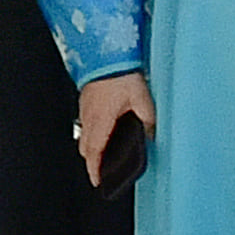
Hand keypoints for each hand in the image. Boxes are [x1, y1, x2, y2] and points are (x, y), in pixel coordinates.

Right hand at [77, 69, 152, 184]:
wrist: (107, 54)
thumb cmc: (121, 74)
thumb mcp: (143, 100)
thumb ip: (148, 120)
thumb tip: (151, 134)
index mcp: (101, 120)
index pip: (94, 152)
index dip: (94, 169)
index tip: (97, 180)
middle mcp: (89, 115)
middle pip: (85, 146)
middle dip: (91, 161)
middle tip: (99, 170)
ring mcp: (85, 106)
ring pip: (83, 134)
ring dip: (90, 146)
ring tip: (100, 152)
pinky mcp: (86, 97)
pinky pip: (85, 120)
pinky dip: (90, 131)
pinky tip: (101, 128)